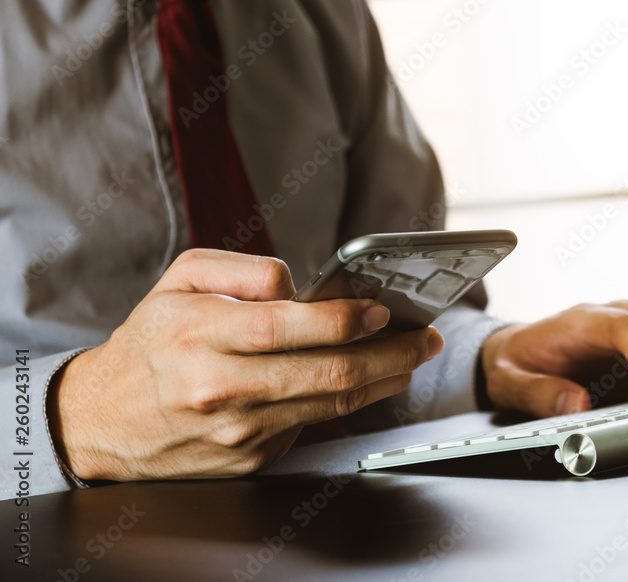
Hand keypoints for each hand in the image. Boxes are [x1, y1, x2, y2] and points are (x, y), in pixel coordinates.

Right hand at [49, 249, 442, 481]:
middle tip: (424, 339)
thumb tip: (301, 285)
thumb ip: (244, 269)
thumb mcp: (181, 281)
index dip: (344, 319)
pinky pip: (309, 424)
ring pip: (331, 404)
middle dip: (392, 354)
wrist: (102, 421)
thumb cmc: (150, 343)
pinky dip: (343, 402)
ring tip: (410, 360)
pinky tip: (363, 382)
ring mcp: (238, 431)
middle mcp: (220, 388)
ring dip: (383, 381)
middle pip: (327, 373)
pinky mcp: (250, 458)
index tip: (382, 310)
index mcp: (200, 335)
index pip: (287, 326)